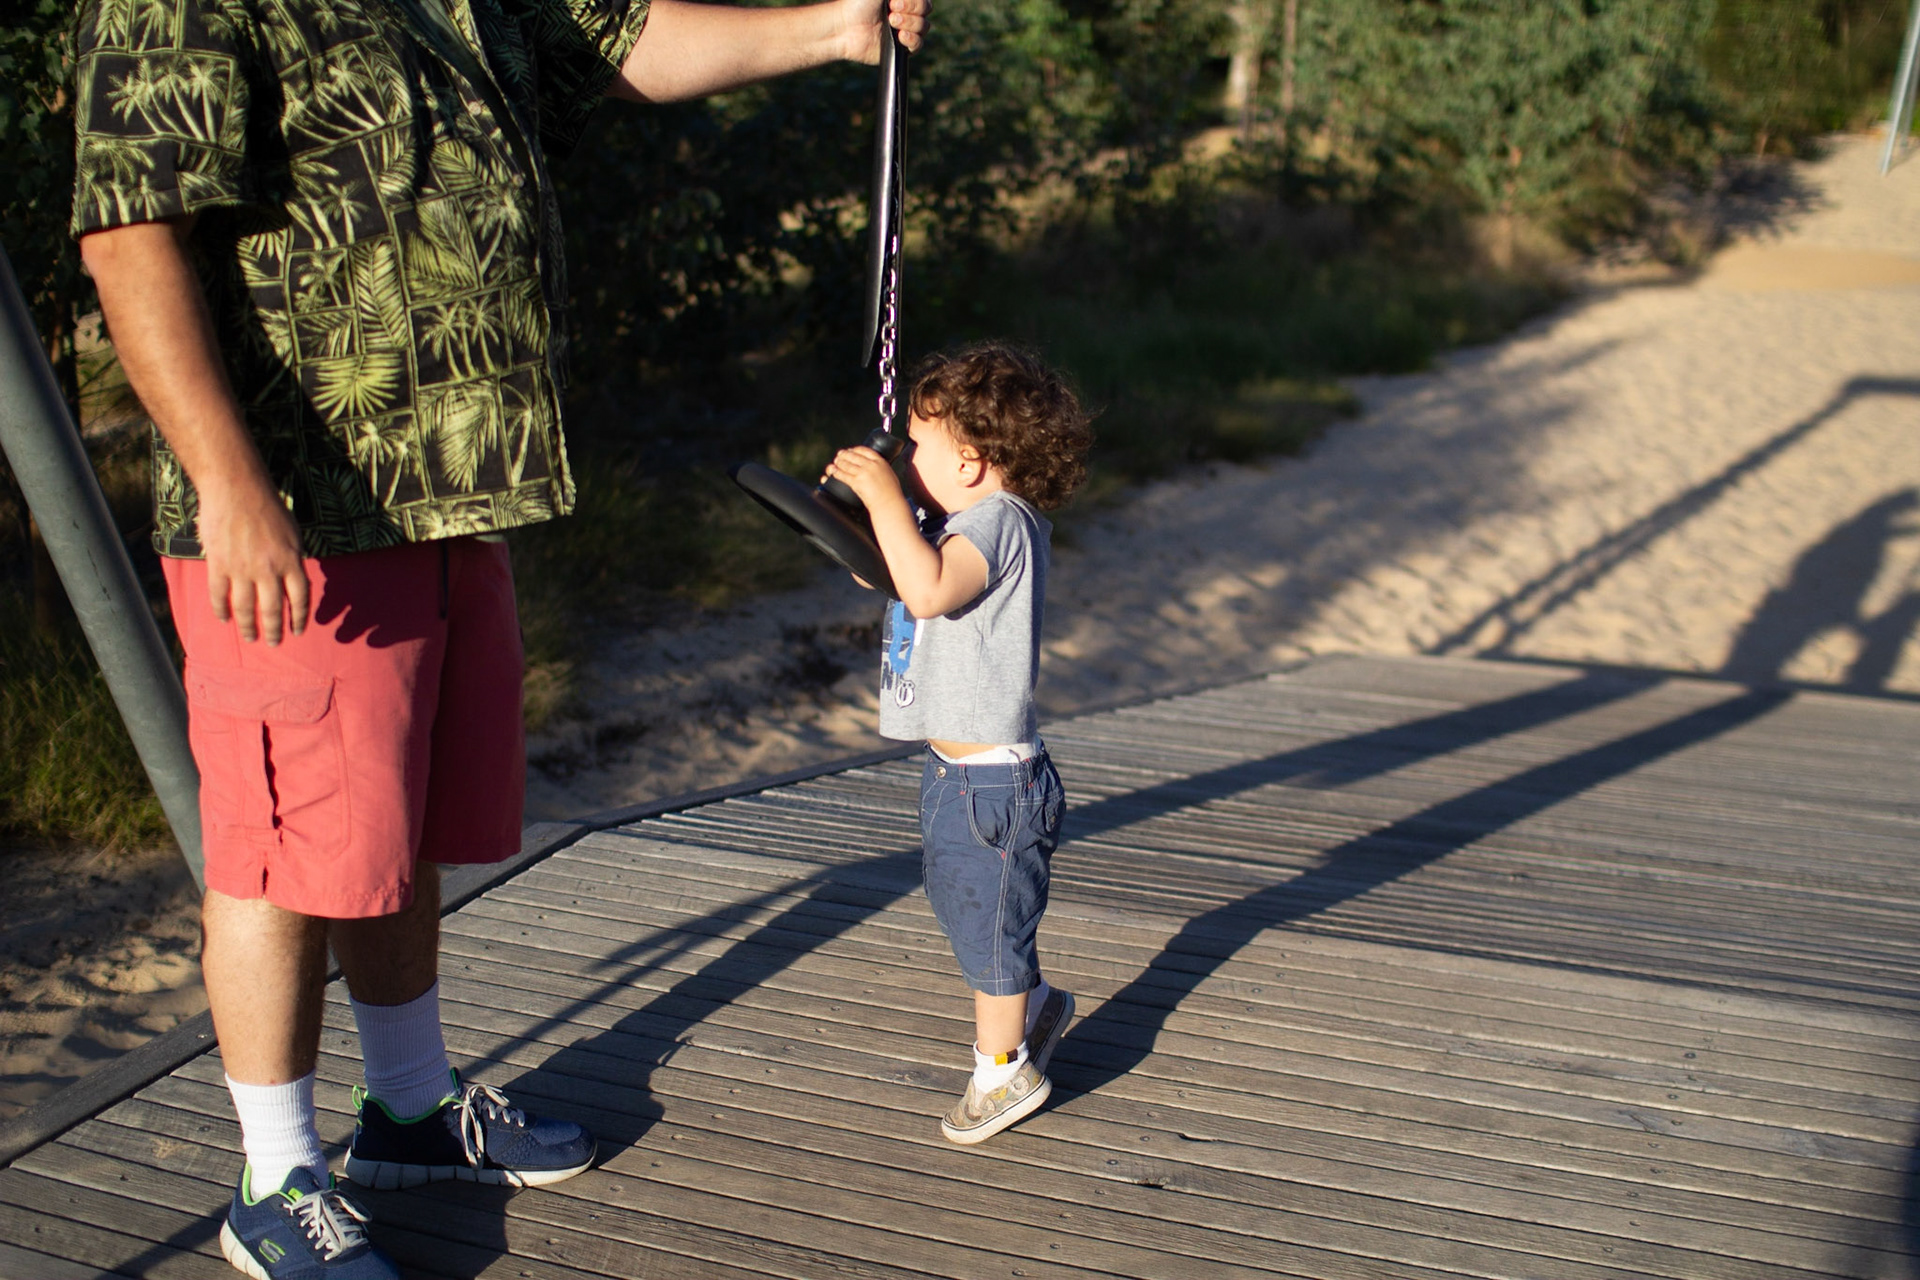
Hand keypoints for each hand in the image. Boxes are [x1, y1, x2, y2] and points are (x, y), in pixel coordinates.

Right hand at [196, 474, 310, 644]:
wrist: (237, 488)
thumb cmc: (268, 507)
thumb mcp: (294, 533)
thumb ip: (294, 559)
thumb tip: (295, 582)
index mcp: (291, 561)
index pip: (299, 599)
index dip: (299, 618)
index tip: (298, 630)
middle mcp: (268, 569)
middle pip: (272, 610)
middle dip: (274, 630)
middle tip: (273, 643)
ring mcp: (241, 568)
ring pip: (245, 608)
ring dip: (248, 627)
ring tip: (250, 637)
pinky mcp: (218, 564)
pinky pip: (219, 595)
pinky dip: (221, 610)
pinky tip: (224, 619)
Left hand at [824, 444, 907, 510]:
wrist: (889, 503)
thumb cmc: (892, 493)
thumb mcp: (890, 475)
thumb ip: (882, 470)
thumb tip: (877, 469)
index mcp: (880, 462)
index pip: (864, 450)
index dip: (855, 449)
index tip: (850, 450)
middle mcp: (871, 465)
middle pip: (853, 456)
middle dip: (844, 454)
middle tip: (839, 455)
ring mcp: (863, 473)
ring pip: (847, 465)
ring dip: (839, 463)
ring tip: (835, 462)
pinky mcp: (857, 482)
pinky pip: (844, 476)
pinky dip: (837, 473)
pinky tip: (833, 472)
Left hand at [842, 0, 927, 60]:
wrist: (846, 27)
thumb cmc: (858, 3)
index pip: (923, 0)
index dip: (914, 2)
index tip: (893, 2)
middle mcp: (906, 13)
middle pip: (926, 11)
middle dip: (911, 10)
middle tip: (890, 13)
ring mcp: (905, 30)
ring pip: (924, 27)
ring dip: (909, 24)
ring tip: (891, 23)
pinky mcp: (901, 48)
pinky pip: (919, 45)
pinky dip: (912, 40)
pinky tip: (900, 37)